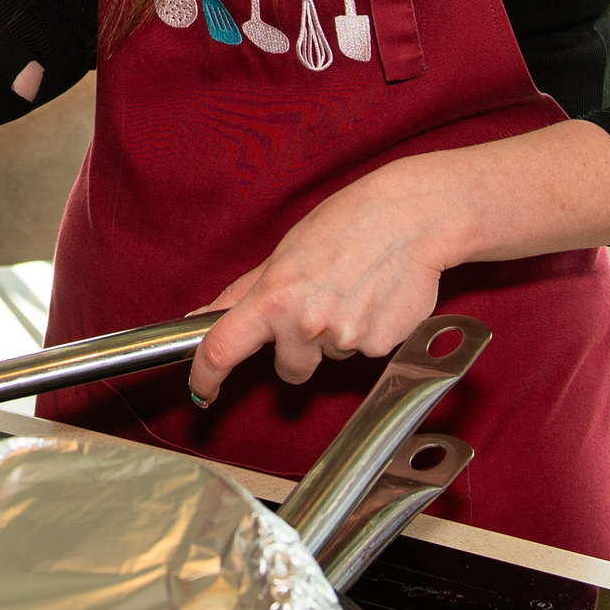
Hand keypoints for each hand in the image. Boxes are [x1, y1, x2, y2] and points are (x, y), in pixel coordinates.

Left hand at [185, 158, 450, 403]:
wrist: (409, 219)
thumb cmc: (344, 226)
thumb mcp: (282, 255)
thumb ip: (241, 294)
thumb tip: (200, 317)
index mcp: (272, 297)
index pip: (222, 349)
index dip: (205, 377)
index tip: (203, 390)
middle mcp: (306, 324)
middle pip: (289, 369)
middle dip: (297, 350)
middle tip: (316, 307)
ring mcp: (345, 339)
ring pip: (330, 359)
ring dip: (335, 338)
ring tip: (351, 292)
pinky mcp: (381, 347)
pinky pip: (364, 354)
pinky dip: (367, 334)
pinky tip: (375, 299)